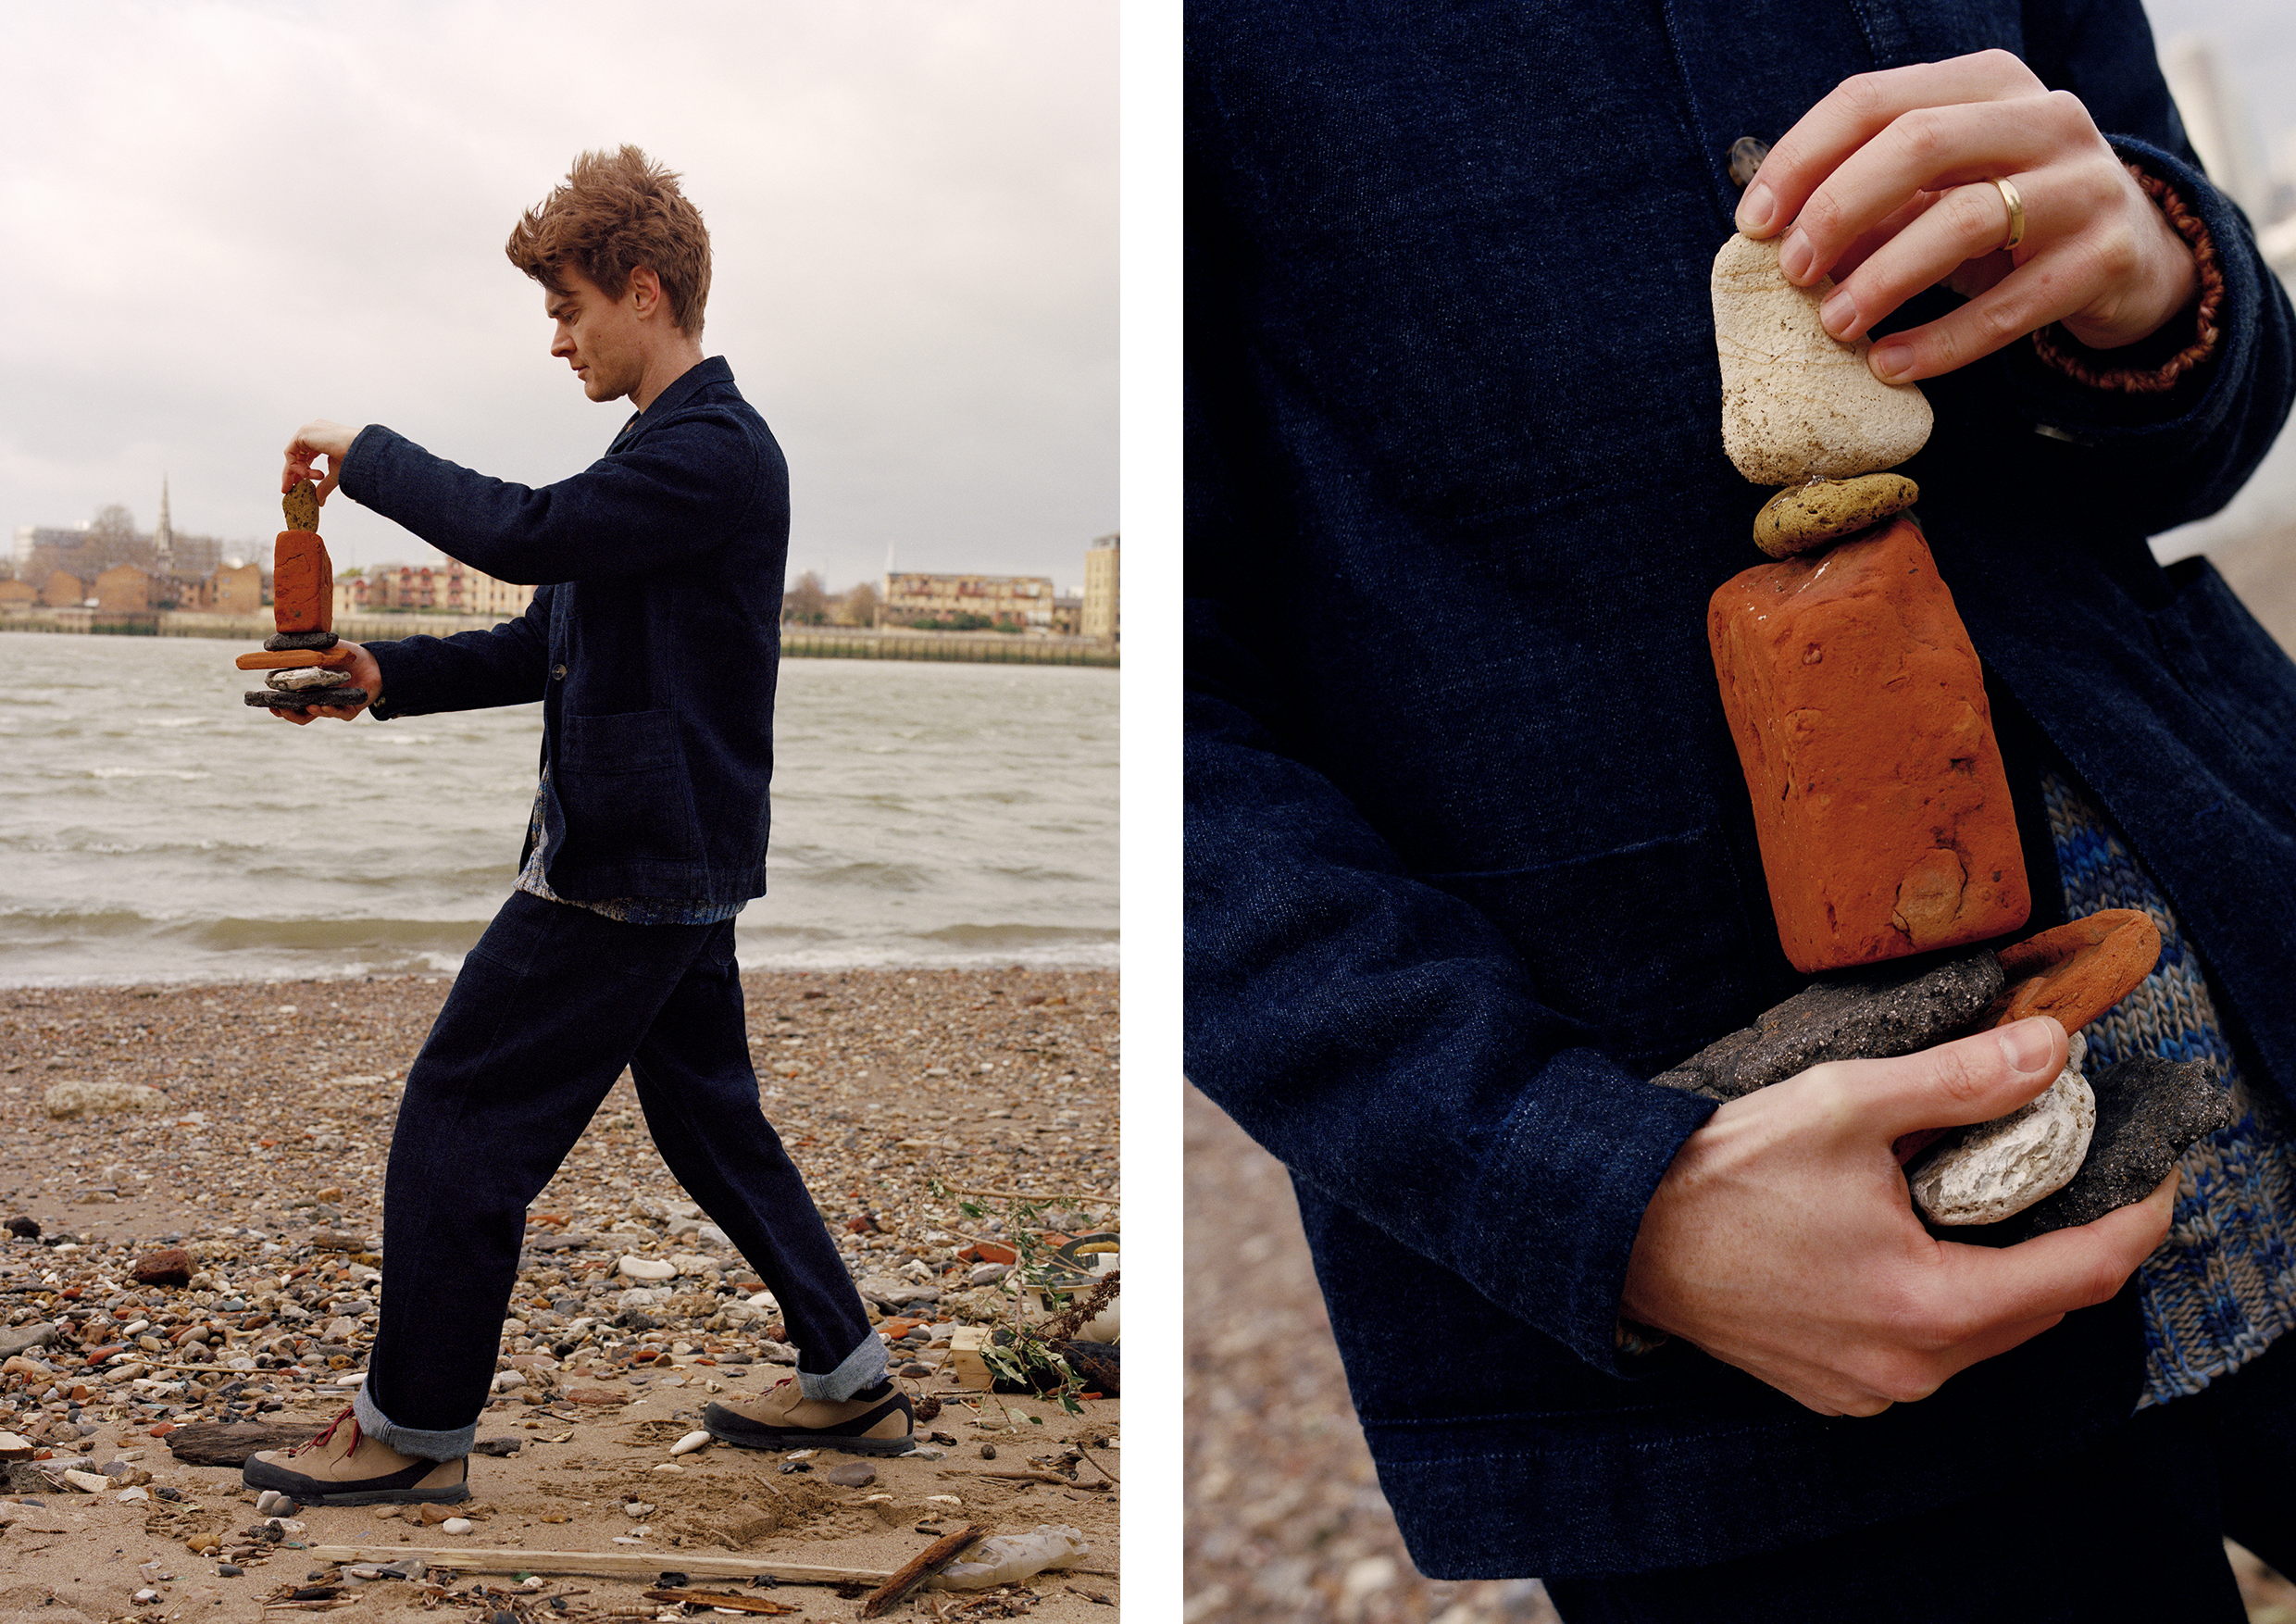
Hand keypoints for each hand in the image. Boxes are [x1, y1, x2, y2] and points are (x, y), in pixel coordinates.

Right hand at [269, 641, 381, 725]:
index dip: (278, 704)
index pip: (289, 699)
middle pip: (300, 713)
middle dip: (288, 713)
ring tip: (307, 706)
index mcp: (308, 687)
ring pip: (317, 714)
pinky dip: (331, 710)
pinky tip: (324, 705)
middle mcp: (319, 698)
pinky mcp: (350, 708)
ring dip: (309, 712)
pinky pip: (340, 713)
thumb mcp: (319, 648)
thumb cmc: (344, 654)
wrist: (373, 659)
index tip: (268, 703)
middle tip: (281, 709)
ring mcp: (334, 704)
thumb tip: (271, 647)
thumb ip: (300, 650)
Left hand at [282, 419, 361, 502]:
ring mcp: (308, 431)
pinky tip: (309, 473)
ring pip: (292, 455)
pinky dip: (296, 466)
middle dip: (293, 474)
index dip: (301, 472)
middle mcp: (313, 433)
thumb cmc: (354, 458)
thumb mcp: (336, 474)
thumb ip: (323, 486)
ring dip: (300, 471)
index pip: (306, 455)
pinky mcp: (303, 433)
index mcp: (322, 439)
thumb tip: (319, 500)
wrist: (361, 450)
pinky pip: (290, 453)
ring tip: (316, 478)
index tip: (296, 486)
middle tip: (289, 489)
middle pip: (296, 455)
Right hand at [1620, 1015, 2177, 1416]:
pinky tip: (1918, 1241)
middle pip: (2041, 1308)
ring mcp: (1870, 1387)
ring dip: (2006, 1269)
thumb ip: (1959, 1081)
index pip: (2083, 1273)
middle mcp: (1909, 1367)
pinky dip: (1947, 1297)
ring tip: (1990, 1195)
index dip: (2137, 1220)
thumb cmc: (1719, 1170)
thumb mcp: (1846, 1104)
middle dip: (2073, 1238)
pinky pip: (1929, 1349)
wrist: (1615, 1231)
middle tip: (2071, 1165)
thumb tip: (2048, 1050)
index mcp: (1926, 1304)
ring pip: (1986, 1333)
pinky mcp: (1835, 1388)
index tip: (2157, 1175)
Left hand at [1735, 50, 2197, 382]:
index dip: (1801, 158)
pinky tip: (1890, 364)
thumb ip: (1867, 204)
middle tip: (1793, 271)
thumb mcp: (1938, 194)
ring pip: (1967, 220)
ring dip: (1885, 277)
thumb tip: (1774, 240)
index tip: (1751, 222)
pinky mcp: (2108, 256)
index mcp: (1988, 84)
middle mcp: (2045, 118)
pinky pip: (2012, 305)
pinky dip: (1942, 341)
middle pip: (1919, 143)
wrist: (2132, 255)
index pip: (1873, 100)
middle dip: (1838, 208)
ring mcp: (2086, 183)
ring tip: (1835, 324)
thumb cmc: (2007, 216)